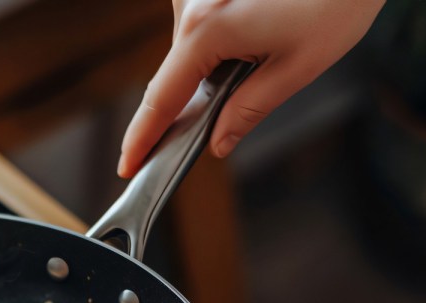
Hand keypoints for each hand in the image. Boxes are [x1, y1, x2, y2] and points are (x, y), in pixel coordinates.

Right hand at [117, 0, 383, 176]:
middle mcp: (191, 3)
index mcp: (206, 30)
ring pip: (192, 45)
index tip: (128, 164)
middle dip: (202, 91)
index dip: (143, 137)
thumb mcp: (297, 67)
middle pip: (178, 71)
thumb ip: (248, 110)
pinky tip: (265, 21)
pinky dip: (224, 34)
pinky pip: (203, 21)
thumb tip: (219, 140)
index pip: (162, 99)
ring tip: (274, 39)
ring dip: (219, 58)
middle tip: (250, 86)